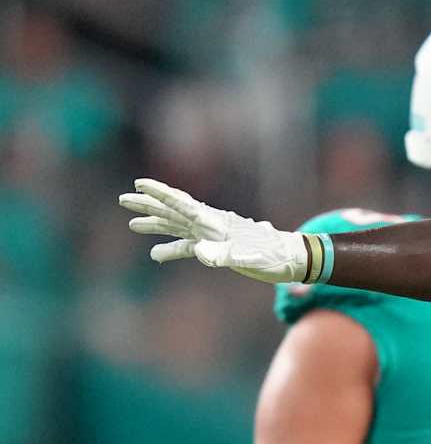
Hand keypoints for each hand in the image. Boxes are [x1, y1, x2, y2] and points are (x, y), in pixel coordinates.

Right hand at [120, 179, 311, 283]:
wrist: (293, 260)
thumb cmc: (274, 256)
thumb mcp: (249, 256)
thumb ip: (224, 255)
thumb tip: (199, 252)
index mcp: (216, 222)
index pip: (183, 204)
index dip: (161, 194)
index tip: (140, 183)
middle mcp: (212, 224)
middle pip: (175, 211)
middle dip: (150, 205)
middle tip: (124, 199)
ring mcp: (214, 236)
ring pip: (178, 227)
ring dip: (157, 225)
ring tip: (132, 224)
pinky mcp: (218, 249)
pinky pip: (189, 247)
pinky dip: (172, 249)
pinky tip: (155, 254)